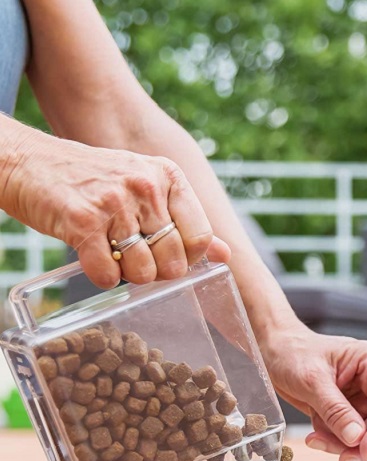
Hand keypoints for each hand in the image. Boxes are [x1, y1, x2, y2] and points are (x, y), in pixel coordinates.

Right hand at [1, 127, 229, 287]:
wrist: (29, 162)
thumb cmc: (92, 181)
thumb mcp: (145, 188)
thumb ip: (185, 221)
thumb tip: (225, 254)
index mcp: (168, 177)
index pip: (200, 236)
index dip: (188, 257)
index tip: (168, 254)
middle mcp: (145, 186)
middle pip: (175, 259)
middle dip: (158, 271)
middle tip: (135, 258)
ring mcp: (114, 202)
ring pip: (144, 271)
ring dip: (129, 276)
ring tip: (113, 255)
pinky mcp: (82, 221)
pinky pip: (108, 274)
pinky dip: (102, 278)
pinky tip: (94, 260)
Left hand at [261, 327, 366, 460]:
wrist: (276, 353)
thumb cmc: (293, 353)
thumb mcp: (311, 380)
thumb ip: (335, 410)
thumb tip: (356, 438)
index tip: (365, 450)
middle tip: (344, 458)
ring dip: (348, 446)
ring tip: (317, 439)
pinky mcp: (354, 414)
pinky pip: (355, 439)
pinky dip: (336, 444)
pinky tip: (316, 436)